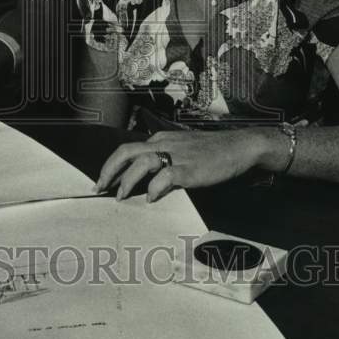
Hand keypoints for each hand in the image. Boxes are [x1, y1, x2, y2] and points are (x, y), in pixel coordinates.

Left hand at [95, 127, 271, 202]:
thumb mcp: (183, 152)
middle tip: (99, 188)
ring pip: (142, 162)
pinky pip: (165, 176)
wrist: (239, 146)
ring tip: (121, 196)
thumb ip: (165, 164)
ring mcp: (177, 155)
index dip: (112, 165)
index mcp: (161, 140)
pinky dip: (154, 188)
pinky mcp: (190, 168)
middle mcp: (164, 144)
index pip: (128, 150)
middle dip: (109, 170)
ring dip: (127, 180)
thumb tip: (147, 184)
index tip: (103, 181)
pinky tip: (151, 198)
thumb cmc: (212, 152)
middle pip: (126, 152)